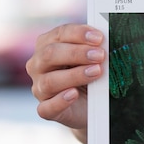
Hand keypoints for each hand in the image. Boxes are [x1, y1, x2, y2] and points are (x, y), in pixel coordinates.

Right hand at [26, 24, 104, 142]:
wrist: (92, 104)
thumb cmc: (90, 74)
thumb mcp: (92, 58)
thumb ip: (94, 48)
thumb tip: (104, 42)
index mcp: (48, 45)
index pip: (60, 34)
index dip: (79, 34)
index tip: (99, 38)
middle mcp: (38, 65)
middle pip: (50, 54)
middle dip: (77, 53)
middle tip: (100, 55)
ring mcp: (39, 88)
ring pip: (49, 81)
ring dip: (75, 75)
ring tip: (96, 72)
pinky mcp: (46, 110)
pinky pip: (46, 107)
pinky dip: (60, 101)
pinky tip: (74, 94)